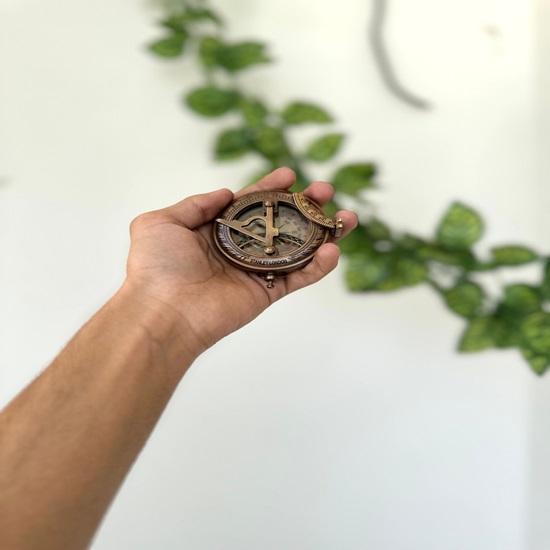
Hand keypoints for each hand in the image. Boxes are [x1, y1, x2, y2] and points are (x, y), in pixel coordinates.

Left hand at [123, 167, 357, 358]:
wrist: (163, 312)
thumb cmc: (157, 267)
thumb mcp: (162, 221)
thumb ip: (196, 204)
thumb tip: (225, 193)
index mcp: (216, 231)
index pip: (250, 204)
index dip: (271, 188)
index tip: (290, 174)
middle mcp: (239, 249)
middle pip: (281, 222)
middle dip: (305, 205)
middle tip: (325, 190)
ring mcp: (255, 271)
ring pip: (298, 249)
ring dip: (323, 233)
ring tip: (346, 218)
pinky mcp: (267, 293)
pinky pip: (299, 277)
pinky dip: (319, 266)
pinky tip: (333, 250)